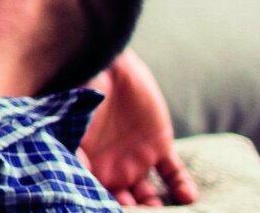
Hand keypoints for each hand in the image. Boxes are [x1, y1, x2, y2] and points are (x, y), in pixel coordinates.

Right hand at [79, 50, 197, 206]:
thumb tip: (79, 180)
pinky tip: (187, 197)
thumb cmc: (79, 93)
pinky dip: (182, 187)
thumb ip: (75, 154)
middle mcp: (112, 170)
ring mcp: (136, 159)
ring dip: (159, 208)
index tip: (113, 211)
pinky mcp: (159, 146)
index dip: (104, 208)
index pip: (98, 198)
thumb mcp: (72, 125)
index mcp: (88, 169)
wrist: (106, 62)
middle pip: (127, 206)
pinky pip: (173, 175)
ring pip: (151, 197)